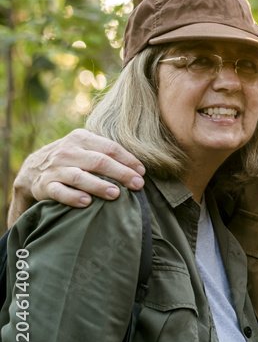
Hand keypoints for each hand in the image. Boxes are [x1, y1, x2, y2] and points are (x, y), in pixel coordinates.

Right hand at [8, 129, 144, 225]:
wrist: (32, 170)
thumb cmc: (71, 159)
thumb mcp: (84, 147)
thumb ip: (106, 152)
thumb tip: (138, 168)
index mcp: (80, 138)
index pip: (109, 148)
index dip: (128, 160)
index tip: (142, 172)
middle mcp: (67, 152)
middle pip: (99, 162)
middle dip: (121, 173)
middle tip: (138, 185)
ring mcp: (55, 169)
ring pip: (80, 177)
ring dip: (99, 186)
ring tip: (116, 194)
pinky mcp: (45, 186)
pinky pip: (60, 192)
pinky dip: (73, 197)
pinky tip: (87, 202)